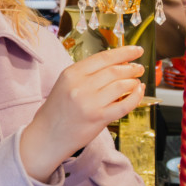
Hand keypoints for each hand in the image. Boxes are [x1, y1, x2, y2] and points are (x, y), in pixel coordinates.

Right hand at [20, 46, 145, 181]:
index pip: (103, 57)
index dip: (124, 52)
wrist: (47, 135)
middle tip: (138, 68)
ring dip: (133, 82)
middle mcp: (80, 86)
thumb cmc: (58, 110)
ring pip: (121, 86)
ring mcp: (90, 103)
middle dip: (131, 68)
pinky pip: (124, 105)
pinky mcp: (98, 118)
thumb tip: (117, 64)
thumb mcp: (66, 84)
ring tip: (136, 82)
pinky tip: (138, 92)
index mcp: (71, 73)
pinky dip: (135, 97)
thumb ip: (87, 73)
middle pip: (114, 70)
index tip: (136, 50)